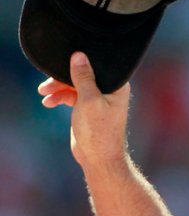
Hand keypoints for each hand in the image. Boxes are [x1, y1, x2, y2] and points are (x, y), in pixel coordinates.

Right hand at [37, 52, 130, 170]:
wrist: (98, 160)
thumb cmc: (98, 132)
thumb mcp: (89, 100)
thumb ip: (83, 77)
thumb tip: (78, 55)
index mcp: (117, 85)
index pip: (96, 64)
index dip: (78, 61)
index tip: (60, 62)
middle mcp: (109, 90)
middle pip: (82, 73)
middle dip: (62, 77)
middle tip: (46, 84)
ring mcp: (98, 99)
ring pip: (74, 84)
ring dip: (58, 87)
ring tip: (43, 93)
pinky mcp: (87, 108)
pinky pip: (71, 96)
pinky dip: (60, 97)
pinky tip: (48, 102)